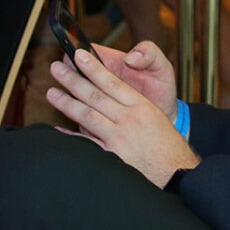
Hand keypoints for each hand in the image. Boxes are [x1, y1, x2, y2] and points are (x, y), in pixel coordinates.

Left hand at [48, 50, 198, 187]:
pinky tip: (57, 129)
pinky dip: (71, 137)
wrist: (178, 174)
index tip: (79, 55)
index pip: (113, 83)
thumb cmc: (168, 147)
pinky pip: (86, 144)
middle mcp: (130, 120)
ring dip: (67, 103)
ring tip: (52, 92)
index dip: (94, 68)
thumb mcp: (156, 118)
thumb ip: (133, 106)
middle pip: (96, 96)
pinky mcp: (112, 157)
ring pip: (88, 116)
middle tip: (56, 68)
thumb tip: (108, 94)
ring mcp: (119, 139)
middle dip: (73, 80)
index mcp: (142, 107)